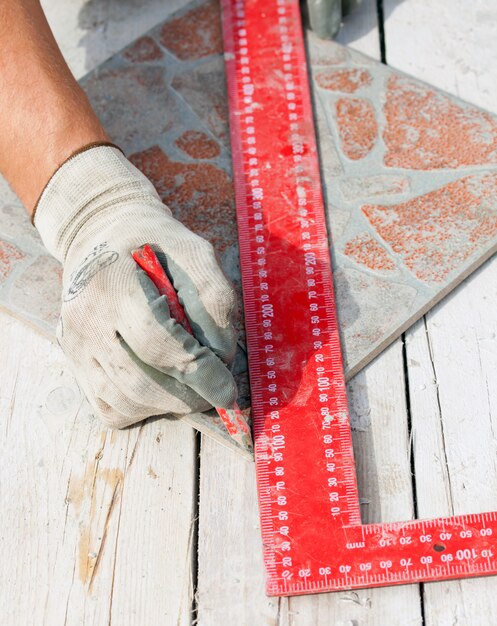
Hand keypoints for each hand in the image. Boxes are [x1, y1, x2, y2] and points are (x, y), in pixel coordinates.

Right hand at [34, 144, 237, 428]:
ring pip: (125, 402)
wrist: (101, 233)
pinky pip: (109, 408)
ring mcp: (76, 345)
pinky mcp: (75, 361)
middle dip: (189, 396)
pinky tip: (163, 390)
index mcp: (114, 285)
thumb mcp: (194, 251)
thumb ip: (214, 298)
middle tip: (217, 391)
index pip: (157, 344)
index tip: (228, 393)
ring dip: (170, 406)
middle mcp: (87, 320)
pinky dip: (144, 411)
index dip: (198, 373)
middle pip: (140, 383)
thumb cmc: (155, 243)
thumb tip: (223, 355)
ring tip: (195, 390)